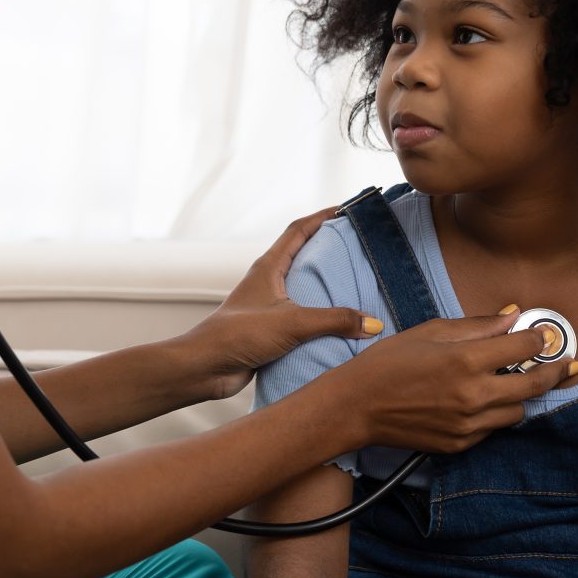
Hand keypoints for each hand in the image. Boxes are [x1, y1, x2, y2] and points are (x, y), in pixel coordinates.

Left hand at [181, 207, 381, 400]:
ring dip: (327, 283)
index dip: (323, 216)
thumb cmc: (238, 335)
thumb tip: (373, 323)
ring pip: (303, 286)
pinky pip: (303, 314)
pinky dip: (322, 313)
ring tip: (358, 283)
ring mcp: (269, 305)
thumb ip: (334, 321)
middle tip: (360, 247)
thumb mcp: (292, 323)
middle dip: (330, 248)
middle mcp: (269, 281)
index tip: (348, 210)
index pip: (299, 230)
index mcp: (269, 267)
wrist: (205, 368)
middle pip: (303, 254)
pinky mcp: (271, 328)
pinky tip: (341, 323)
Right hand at [325, 312, 577, 453]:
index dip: (539, 338)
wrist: (357, 406)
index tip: (546, 333)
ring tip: (515, 380)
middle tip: (566, 362)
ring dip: (522, 394)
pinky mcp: (461, 444)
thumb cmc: (389, 362)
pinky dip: (496, 412)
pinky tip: (483, 398)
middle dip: (555, 371)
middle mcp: (474, 395)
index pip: (524, 348)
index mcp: (466, 360)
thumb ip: (477, 326)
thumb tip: (512, 315)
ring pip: (518, 411)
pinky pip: (493, 428)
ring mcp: (469, 424)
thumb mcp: (431, 331)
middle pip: (534, 385)